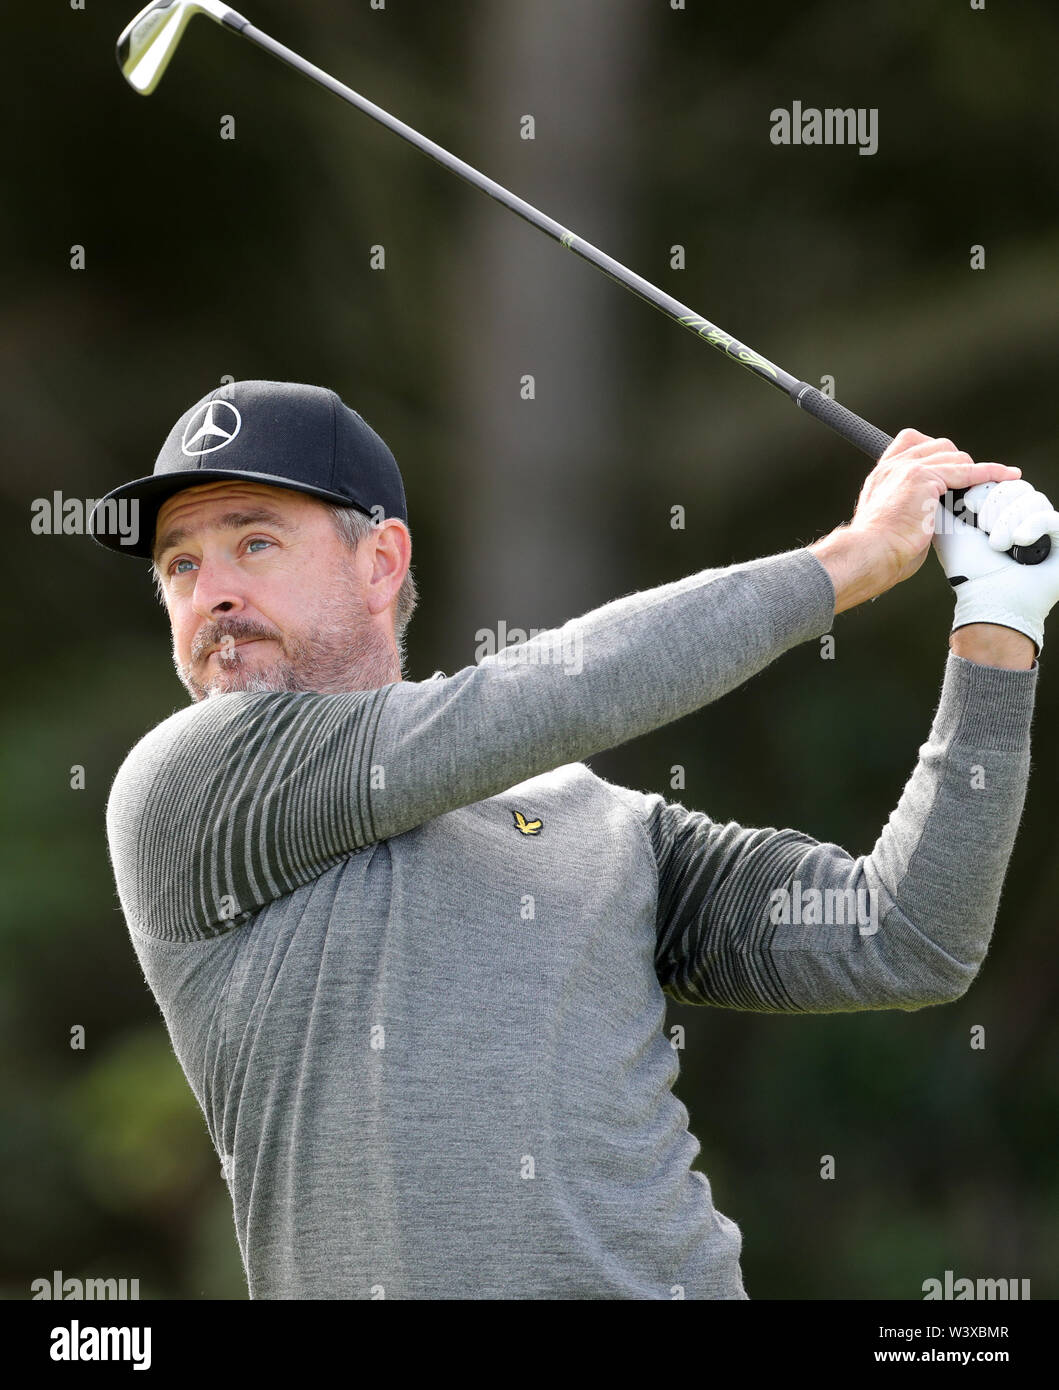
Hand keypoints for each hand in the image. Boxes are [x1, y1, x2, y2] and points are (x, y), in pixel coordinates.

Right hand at [809, 429, 1021, 612]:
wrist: (870, 553)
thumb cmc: (879, 551)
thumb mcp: (894, 521)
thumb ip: (912, 507)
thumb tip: (934, 515)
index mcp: (882, 475)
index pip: (910, 441)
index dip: (933, 450)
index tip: (948, 470)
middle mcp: (893, 466)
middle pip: (939, 445)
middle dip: (958, 463)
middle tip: (967, 488)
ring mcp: (909, 469)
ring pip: (955, 456)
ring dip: (973, 471)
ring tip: (985, 489)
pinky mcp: (925, 478)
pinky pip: (967, 471)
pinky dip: (990, 473)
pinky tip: (1007, 475)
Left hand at [933, 476, 1058, 654]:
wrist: (989, 597)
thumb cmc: (970, 570)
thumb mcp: (950, 532)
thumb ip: (944, 506)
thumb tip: (939, 485)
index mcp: (1002, 515)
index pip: (1001, 483)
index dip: (986, 489)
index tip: (968, 503)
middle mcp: (1025, 519)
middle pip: (1018, 486)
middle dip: (995, 506)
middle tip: (984, 530)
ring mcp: (1046, 530)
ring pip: (1034, 498)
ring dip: (1009, 521)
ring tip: (999, 545)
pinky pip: (1051, 517)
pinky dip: (1032, 526)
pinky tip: (1019, 542)